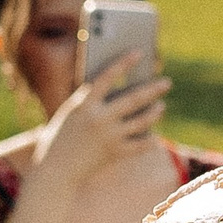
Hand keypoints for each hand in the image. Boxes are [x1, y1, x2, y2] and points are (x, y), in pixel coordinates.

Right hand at [28, 51, 170, 189]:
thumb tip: (121, 88)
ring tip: (161, 106)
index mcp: (84, 104)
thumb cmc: (62, 136)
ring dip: (154, 112)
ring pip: (141, 121)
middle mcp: (99, 119)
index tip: (138, 53)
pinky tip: (156, 135)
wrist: (55, 169)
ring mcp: (109, 137)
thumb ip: (93, 100)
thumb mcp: (73, 112)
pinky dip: (150, 140)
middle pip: (133, 99)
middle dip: (153, 89)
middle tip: (166, 82)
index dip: (123, 63)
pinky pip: (140, 145)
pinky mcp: (115, 153)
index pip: (107, 76)